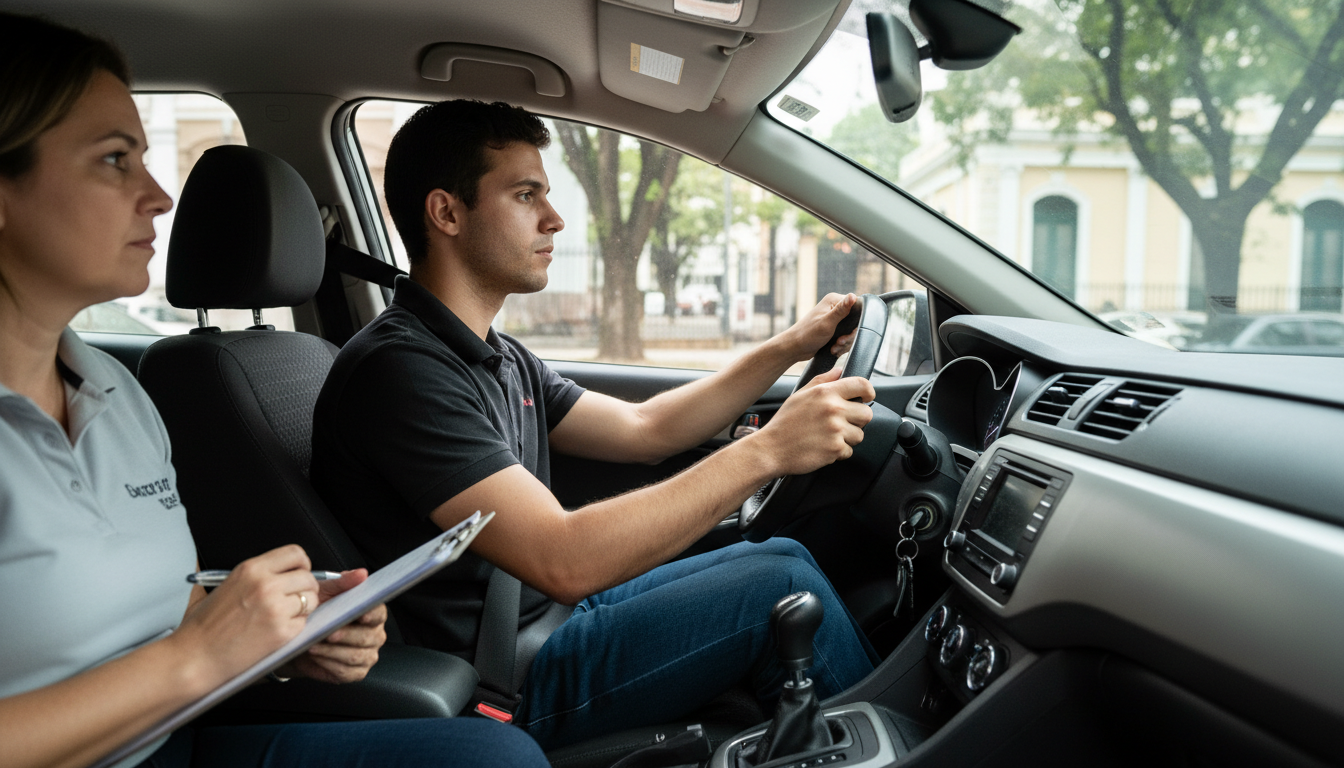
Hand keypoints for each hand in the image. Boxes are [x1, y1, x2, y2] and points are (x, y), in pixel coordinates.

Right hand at [171, 545, 319, 691]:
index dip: (301, 565)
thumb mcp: (226, 585)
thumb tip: (282, 572)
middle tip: (293, 600)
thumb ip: (255, 575)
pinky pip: (304, 622)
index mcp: (251, 569)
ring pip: (311, 600)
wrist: (194, 658)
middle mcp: (266, 585)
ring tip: (283, 617)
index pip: (296, 553)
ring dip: (303, 608)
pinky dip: (295, 627)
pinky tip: (276, 631)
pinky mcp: (282, 632)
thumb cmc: (204, 627)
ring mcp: (275, 608)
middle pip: (308, 577)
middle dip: (305, 589)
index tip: (298, 574)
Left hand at [277, 569, 386, 683]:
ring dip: (333, 651)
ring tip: (314, 645)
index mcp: (372, 614)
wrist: (299, 639)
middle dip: (346, 635)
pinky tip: (317, 657)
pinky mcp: (356, 673)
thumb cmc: (316, 613)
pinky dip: (330, 664)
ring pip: (356, 656)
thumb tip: (361, 573)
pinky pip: (346, 671)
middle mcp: (374, 635)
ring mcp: (367, 655)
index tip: (360, 615)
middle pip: (368, 637)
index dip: (371, 614)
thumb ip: (343, 583)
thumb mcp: (325, 593)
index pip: (378, 613)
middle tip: (327, 633)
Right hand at [752, 367, 874, 476]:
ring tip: (828, 436)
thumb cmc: (784, 423)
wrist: (771, 449)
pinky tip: (823, 447)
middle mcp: (833, 409)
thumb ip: (822, 380)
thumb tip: (839, 370)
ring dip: (847, 438)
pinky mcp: (835, 448)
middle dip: (857, 419)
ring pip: (859, 434)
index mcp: (825, 392)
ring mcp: (836, 430)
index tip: (866, 398)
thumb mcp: (800, 394)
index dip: (868, 392)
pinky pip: (849, 450)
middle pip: (867, 413)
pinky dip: (838, 452)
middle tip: (841, 423)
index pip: (862, 385)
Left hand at [779, 293, 858, 361]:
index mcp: (834, 300)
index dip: (857, 322)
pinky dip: (841, 345)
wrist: (795, 348)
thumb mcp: (827, 322)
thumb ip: (841, 310)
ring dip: (844, 343)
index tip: (848, 333)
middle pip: (855, 321)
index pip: (857, 307)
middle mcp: (835, 307)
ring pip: (850, 331)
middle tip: (839, 342)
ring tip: (835, 347)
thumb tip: (853, 296)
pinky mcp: (834, 329)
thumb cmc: (808, 334)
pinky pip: (845, 337)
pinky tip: (833, 349)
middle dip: (849, 336)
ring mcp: (835, 318)